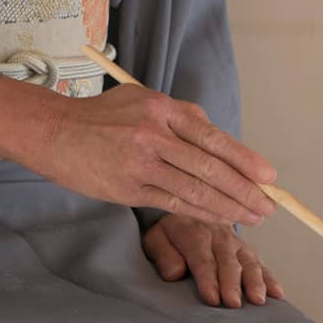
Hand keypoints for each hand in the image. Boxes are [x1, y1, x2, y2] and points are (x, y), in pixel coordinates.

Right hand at [0, 78, 277, 227]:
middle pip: (210, 167)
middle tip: (269, 206)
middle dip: (245, 190)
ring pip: (195, 189)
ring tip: (253, 218)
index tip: (269, 176)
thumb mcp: (142, 101)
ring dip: (229, 207)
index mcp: (162, 108)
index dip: (245, 160)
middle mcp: (154, 134)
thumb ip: (180, 118)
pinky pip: (173, 204)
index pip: (213, 138)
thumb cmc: (103, 117)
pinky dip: (201, 214)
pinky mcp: (129, 188)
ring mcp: (141, 163)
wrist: (54, 132)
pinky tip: (220, 221)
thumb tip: (220, 143)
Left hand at [143, 213, 284, 306]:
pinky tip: (278, 294)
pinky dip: (270, 278)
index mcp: (192, 230)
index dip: (208, 279)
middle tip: (234, 304)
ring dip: (255, 281)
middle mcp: (218, 234)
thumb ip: (163, 254)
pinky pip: (261, 263)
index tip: (212, 299)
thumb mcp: (154, 240)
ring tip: (258, 300)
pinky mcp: (246, 250)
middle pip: (227, 261)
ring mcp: (236, 242)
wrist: (185, 214)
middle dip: (231, 283)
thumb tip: (175, 272)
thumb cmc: (168, 236)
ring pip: (248, 261)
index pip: (202, 258)